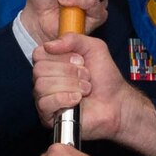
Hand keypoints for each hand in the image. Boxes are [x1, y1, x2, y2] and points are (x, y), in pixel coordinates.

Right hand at [33, 33, 155, 153]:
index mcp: (51, 63)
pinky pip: (44, 103)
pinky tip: (77, 99)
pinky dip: (64, 99)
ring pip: (42, 86)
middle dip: (69, 72)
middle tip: (86, 77)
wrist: (116, 101)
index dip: (60, 56)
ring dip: (70, 85)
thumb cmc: (105, 77)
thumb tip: (49, 45)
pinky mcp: (49, 116)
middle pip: (40, 69)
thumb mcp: (94, 48)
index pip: (38, 54)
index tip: (79, 60)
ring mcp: (45, 98)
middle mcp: (44, 80)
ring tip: (85, 89)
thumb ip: (73, 39)